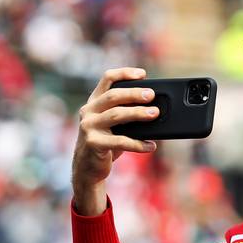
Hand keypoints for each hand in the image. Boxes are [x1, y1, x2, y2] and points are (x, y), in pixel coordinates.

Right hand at [72, 67, 158, 215]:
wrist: (87, 169)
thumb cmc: (105, 143)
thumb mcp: (112, 125)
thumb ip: (125, 113)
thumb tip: (154, 109)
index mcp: (94, 102)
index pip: (107, 79)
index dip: (124, 73)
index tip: (142, 74)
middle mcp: (88, 111)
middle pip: (113, 96)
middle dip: (134, 94)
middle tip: (152, 95)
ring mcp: (89, 127)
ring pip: (116, 115)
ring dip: (137, 113)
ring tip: (155, 113)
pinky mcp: (93, 143)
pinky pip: (119, 141)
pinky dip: (137, 143)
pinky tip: (151, 146)